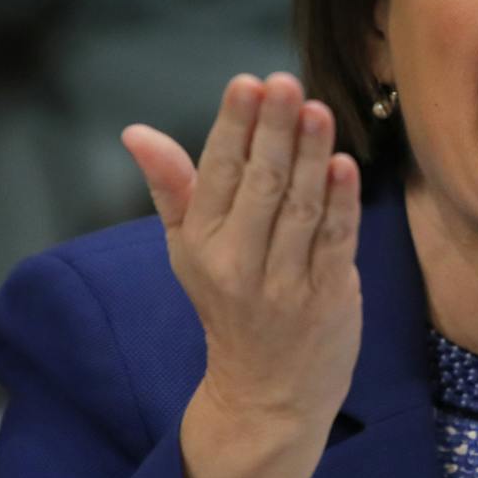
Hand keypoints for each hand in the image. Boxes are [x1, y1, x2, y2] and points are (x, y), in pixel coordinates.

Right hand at [122, 72, 362, 477]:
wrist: (266, 395)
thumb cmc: (227, 305)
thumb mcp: (188, 251)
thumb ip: (172, 187)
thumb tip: (134, 132)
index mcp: (202, 247)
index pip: (217, 175)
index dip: (234, 127)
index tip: (248, 82)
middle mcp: (239, 267)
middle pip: (260, 186)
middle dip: (274, 131)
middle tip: (286, 81)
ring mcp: (286, 286)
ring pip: (299, 209)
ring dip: (310, 156)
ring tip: (317, 108)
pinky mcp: (329, 298)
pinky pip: (334, 242)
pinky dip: (340, 202)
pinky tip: (344, 162)